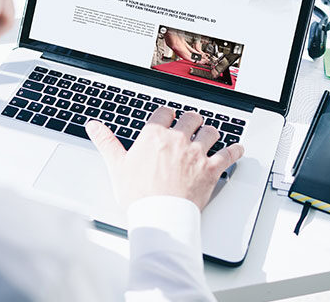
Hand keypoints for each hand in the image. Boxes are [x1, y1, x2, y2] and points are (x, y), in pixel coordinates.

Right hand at [86, 107, 243, 210]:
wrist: (159, 216)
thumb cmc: (138, 194)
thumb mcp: (117, 165)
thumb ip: (106, 142)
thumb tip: (93, 126)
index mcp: (155, 135)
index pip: (165, 112)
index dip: (166, 114)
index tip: (167, 117)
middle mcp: (178, 139)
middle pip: (190, 118)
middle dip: (190, 120)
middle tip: (189, 123)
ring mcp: (197, 154)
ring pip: (210, 132)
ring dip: (210, 131)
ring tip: (208, 134)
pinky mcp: (211, 170)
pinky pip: (228, 155)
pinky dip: (234, 150)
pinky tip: (236, 148)